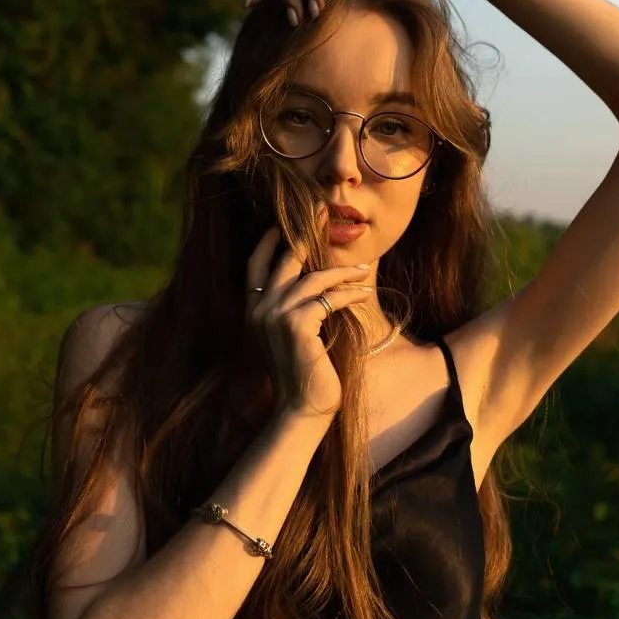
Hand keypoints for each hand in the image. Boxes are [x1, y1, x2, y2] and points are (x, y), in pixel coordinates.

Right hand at [246, 218, 373, 421]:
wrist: (301, 409)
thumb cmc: (302, 375)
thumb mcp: (292, 336)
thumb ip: (294, 309)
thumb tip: (313, 282)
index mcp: (254, 311)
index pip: (256, 265)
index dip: (269, 240)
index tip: (285, 221)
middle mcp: (260, 309)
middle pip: (284, 258)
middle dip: (305, 231)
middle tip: (323, 209)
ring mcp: (276, 316)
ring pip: (313, 277)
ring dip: (342, 271)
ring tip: (364, 269)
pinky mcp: (297, 325)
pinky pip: (327, 298)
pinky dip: (348, 294)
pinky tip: (363, 294)